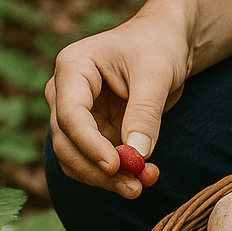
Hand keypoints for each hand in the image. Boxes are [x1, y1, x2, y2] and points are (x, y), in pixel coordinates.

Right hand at [45, 0, 231, 198]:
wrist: (165, 43)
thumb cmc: (158, 46)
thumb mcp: (156, 74)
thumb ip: (145, 113)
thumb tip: (136, 155)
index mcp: (73, 68)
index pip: (69, 114)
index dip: (89, 144)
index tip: (116, 166)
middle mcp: (66, 93)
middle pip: (67, 142)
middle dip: (98, 169)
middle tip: (135, 188)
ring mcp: (77, 115)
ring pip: (76, 158)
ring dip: (106, 179)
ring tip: (145, 184)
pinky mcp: (94, 131)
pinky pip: (95, 161)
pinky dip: (115, 175)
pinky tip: (144, 175)